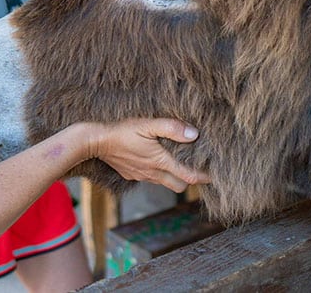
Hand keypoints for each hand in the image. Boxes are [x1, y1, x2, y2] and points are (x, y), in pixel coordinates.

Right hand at [90, 118, 210, 192]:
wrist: (95, 141)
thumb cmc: (122, 131)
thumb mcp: (148, 124)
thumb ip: (171, 128)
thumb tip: (194, 133)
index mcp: (160, 162)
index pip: (188, 176)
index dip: (203, 177)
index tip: (215, 176)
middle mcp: (152, 173)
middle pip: (179, 185)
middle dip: (190, 180)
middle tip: (200, 170)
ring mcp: (141, 175)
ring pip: (165, 183)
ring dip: (175, 177)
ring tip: (182, 166)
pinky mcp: (131, 174)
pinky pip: (151, 179)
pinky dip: (159, 174)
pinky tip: (157, 163)